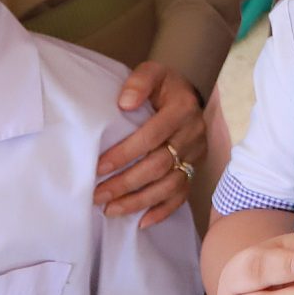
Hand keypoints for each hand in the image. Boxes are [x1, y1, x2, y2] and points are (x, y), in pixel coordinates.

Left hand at [96, 64, 205, 227]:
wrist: (190, 95)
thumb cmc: (164, 86)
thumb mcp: (153, 72)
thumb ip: (139, 82)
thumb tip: (124, 103)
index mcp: (182, 109)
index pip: (152, 136)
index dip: (125, 153)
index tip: (99, 167)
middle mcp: (193, 134)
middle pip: (159, 165)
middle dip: (126, 183)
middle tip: (98, 195)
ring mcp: (195, 154)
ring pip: (170, 185)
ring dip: (139, 201)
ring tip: (111, 210)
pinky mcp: (194, 169)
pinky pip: (181, 195)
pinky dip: (162, 211)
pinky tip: (141, 222)